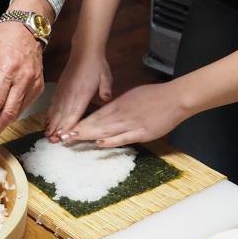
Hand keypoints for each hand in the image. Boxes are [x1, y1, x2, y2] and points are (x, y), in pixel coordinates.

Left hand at [0, 22, 44, 141]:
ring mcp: (33, 84)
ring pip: (16, 113)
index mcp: (7, 68)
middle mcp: (23, 78)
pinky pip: (23, 107)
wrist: (25, 30)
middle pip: (8, 113)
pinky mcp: (38, 88)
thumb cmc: (1, 40)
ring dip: (1, 126)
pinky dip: (10, 116)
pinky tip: (0, 120)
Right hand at [46, 49, 112, 140]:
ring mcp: (63, 91)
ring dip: (51, 124)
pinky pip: (53, 103)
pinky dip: (49, 113)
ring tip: (47, 135)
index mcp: (82, 93)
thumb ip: (105, 89)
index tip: (62, 136)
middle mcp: (70, 94)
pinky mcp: (60, 88)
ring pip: (55, 110)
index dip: (68, 125)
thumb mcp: (106, 76)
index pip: (74, 113)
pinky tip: (47, 121)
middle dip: (57, 129)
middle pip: (62, 115)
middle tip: (52, 141)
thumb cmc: (97, 64)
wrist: (84, 50)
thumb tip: (106, 99)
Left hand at [65, 81, 191, 146]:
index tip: (67, 128)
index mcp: (118, 104)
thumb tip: (106, 108)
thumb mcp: (132, 95)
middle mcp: (121, 114)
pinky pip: (123, 137)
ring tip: (73, 140)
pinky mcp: (141, 132)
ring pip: (106, 131)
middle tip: (62, 137)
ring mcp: (131, 124)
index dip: (80, 123)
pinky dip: (111, 141)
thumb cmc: (155, 95)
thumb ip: (118, 104)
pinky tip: (98, 143)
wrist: (175, 98)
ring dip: (88, 136)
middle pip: (96, 124)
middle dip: (78, 131)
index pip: (95, 115)